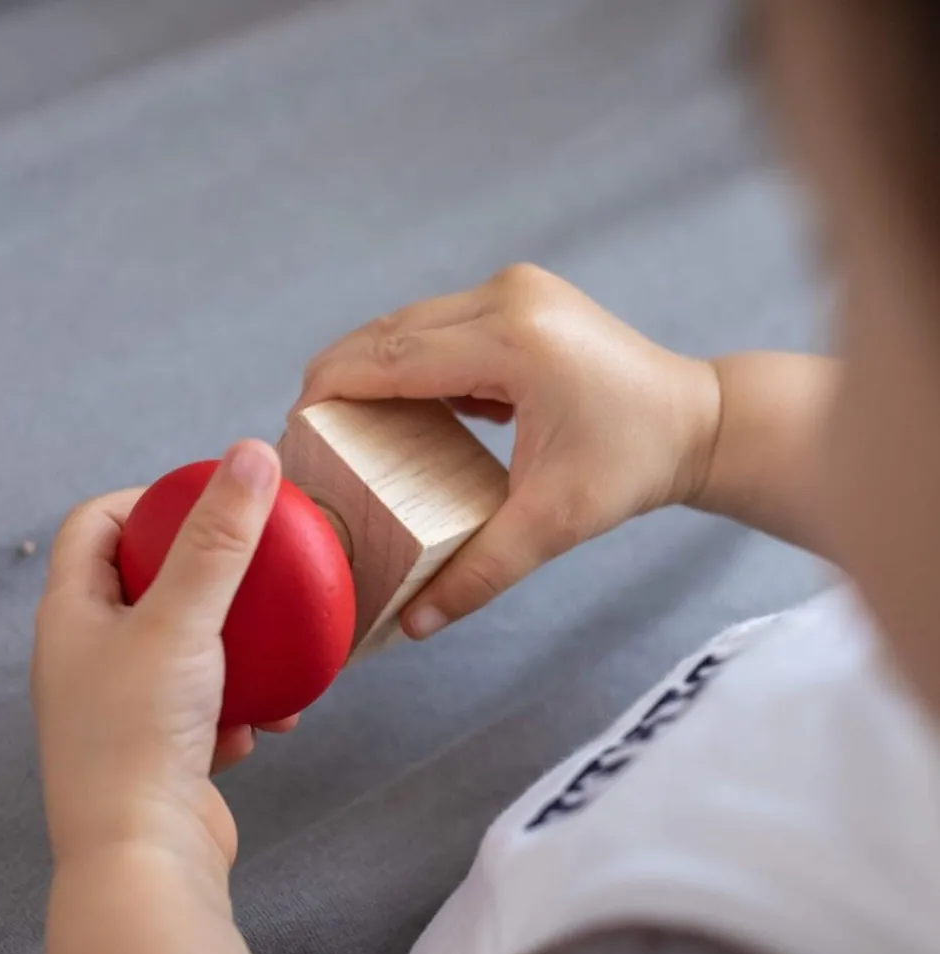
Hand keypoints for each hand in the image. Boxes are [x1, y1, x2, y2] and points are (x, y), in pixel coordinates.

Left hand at [32, 440, 295, 875]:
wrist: (143, 857)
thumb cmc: (140, 734)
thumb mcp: (183, 619)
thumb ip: (220, 537)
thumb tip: (251, 454)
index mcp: (72, 614)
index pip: (99, 524)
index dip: (149, 500)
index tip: (208, 503)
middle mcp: (89, 654)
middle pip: (150, 582)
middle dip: (210, 574)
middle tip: (256, 568)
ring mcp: (124, 703)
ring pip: (190, 644)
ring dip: (239, 645)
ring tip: (276, 649)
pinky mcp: (161, 744)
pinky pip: (210, 700)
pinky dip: (242, 701)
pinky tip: (267, 719)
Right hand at [294, 264, 720, 638]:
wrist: (696, 421)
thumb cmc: (634, 465)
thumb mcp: (556, 522)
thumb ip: (481, 572)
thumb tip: (413, 626)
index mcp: (513, 341)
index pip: (390, 358)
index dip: (331, 390)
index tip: (294, 429)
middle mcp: (509, 297)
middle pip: (389, 332)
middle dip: (340, 379)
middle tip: (313, 436)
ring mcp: (516, 289)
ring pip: (410, 323)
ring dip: (373, 367)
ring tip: (347, 424)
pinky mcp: (520, 298)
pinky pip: (441, 325)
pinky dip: (412, 361)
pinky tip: (402, 405)